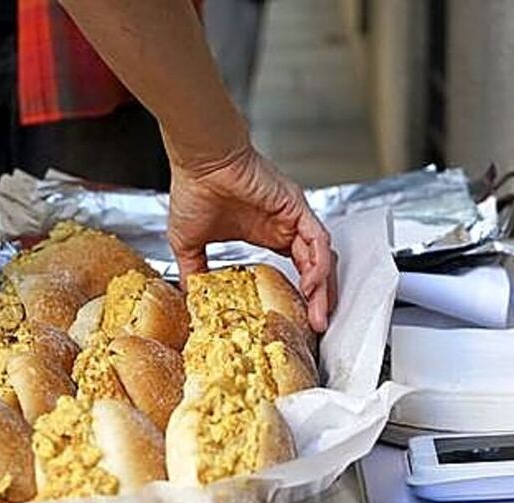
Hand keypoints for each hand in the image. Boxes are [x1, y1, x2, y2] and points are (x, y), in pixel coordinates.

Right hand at [167, 144, 336, 331]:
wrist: (199, 164)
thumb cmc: (193, 190)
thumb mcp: (190, 244)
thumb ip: (196, 271)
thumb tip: (193, 296)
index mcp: (266, 232)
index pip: (296, 268)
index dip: (300, 294)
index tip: (298, 320)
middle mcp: (284, 225)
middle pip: (314, 268)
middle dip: (319, 299)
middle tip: (316, 326)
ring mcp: (293, 217)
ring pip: (320, 257)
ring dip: (323, 288)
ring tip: (319, 315)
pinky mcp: (296, 207)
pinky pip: (317, 239)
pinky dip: (319, 264)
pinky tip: (312, 285)